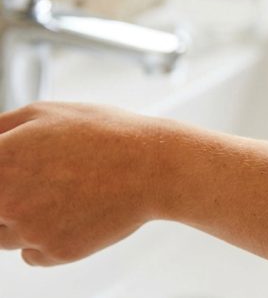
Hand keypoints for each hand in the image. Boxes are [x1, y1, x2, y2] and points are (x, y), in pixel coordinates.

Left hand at [0, 102, 162, 265]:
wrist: (153, 167)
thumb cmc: (105, 134)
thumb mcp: (45, 113)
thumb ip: (0, 129)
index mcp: (0, 160)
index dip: (2, 177)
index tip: (18, 175)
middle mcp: (6, 200)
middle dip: (9, 199)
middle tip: (46, 182)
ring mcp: (30, 230)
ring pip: (5, 236)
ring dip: (24, 220)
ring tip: (64, 194)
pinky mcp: (55, 252)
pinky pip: (33, 254)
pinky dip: (48, 239)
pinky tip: (75, 213)